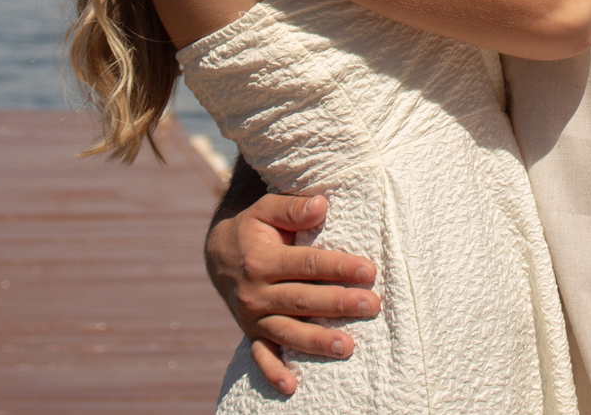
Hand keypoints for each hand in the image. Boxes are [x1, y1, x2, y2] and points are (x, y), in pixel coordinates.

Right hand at [205, 192, 381, 396]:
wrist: (218, 254)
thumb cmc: (253, 227)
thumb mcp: (267, 208)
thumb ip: (293, 208)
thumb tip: (321, 205)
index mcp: (262, 259)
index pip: (307, 264)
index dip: (338, 267)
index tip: (368, 270)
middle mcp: (256, 292)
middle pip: (303, 300)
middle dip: (338, 303)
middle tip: (371, 305)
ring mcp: (252, 317)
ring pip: (288, 332)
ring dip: (318, 341)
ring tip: (348, 346)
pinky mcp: (250, 333)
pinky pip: (261, 357)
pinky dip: (274, 373)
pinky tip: (292, 386)